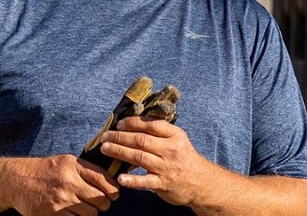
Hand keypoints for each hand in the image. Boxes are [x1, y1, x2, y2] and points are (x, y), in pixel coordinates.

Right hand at [9, 155, 119, 215]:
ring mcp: (60, 201)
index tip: (115, 195)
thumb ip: (87, 170)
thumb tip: (112, 182)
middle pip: (100, 200)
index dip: (113, 190)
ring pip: (90, 214)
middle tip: (101, 204)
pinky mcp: (53, 215)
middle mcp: (68, 183)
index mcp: (73, 166)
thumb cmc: (46, 171)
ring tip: (83, 207)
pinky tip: (73, 213)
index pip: (103, 180)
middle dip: (104, 204)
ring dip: (90, 213)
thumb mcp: (66, 162)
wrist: (18, 181)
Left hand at [98, 117, 216, 206]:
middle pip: (141, 140)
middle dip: (120, 137)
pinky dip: (132, 180)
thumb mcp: (179, 140)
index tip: (119, 124)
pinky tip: (120, 178)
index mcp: (175, 136)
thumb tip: (135, 121)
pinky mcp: (163, 184)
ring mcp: (167, 167)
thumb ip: (161, 131)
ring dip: (119, 152)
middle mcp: (171, 150)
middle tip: (105, 136)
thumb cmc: (185, 159)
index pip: (151, 125)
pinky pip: (145, 181)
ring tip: (105, 149)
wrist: (202, 183)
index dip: (133, 123)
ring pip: (139, 157)